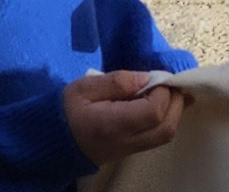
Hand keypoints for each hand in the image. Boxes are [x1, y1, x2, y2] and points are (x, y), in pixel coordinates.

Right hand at [60, 70, 184, 166]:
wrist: (51, 140)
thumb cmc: (66, 110)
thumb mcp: (85, 87)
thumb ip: (117, 81)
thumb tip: (147, 78)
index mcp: (113, 124)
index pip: (153, 112)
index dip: (163, 92)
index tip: (157, 77)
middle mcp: (125, 141)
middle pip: (166, 128)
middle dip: (176, 103)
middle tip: (172, 83)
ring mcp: (128, 150)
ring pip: (164, 137)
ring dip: (174, 113)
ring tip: (169, 92)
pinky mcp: (128, 151)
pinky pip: (156, 138)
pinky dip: (166, 120)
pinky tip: (161, 103)